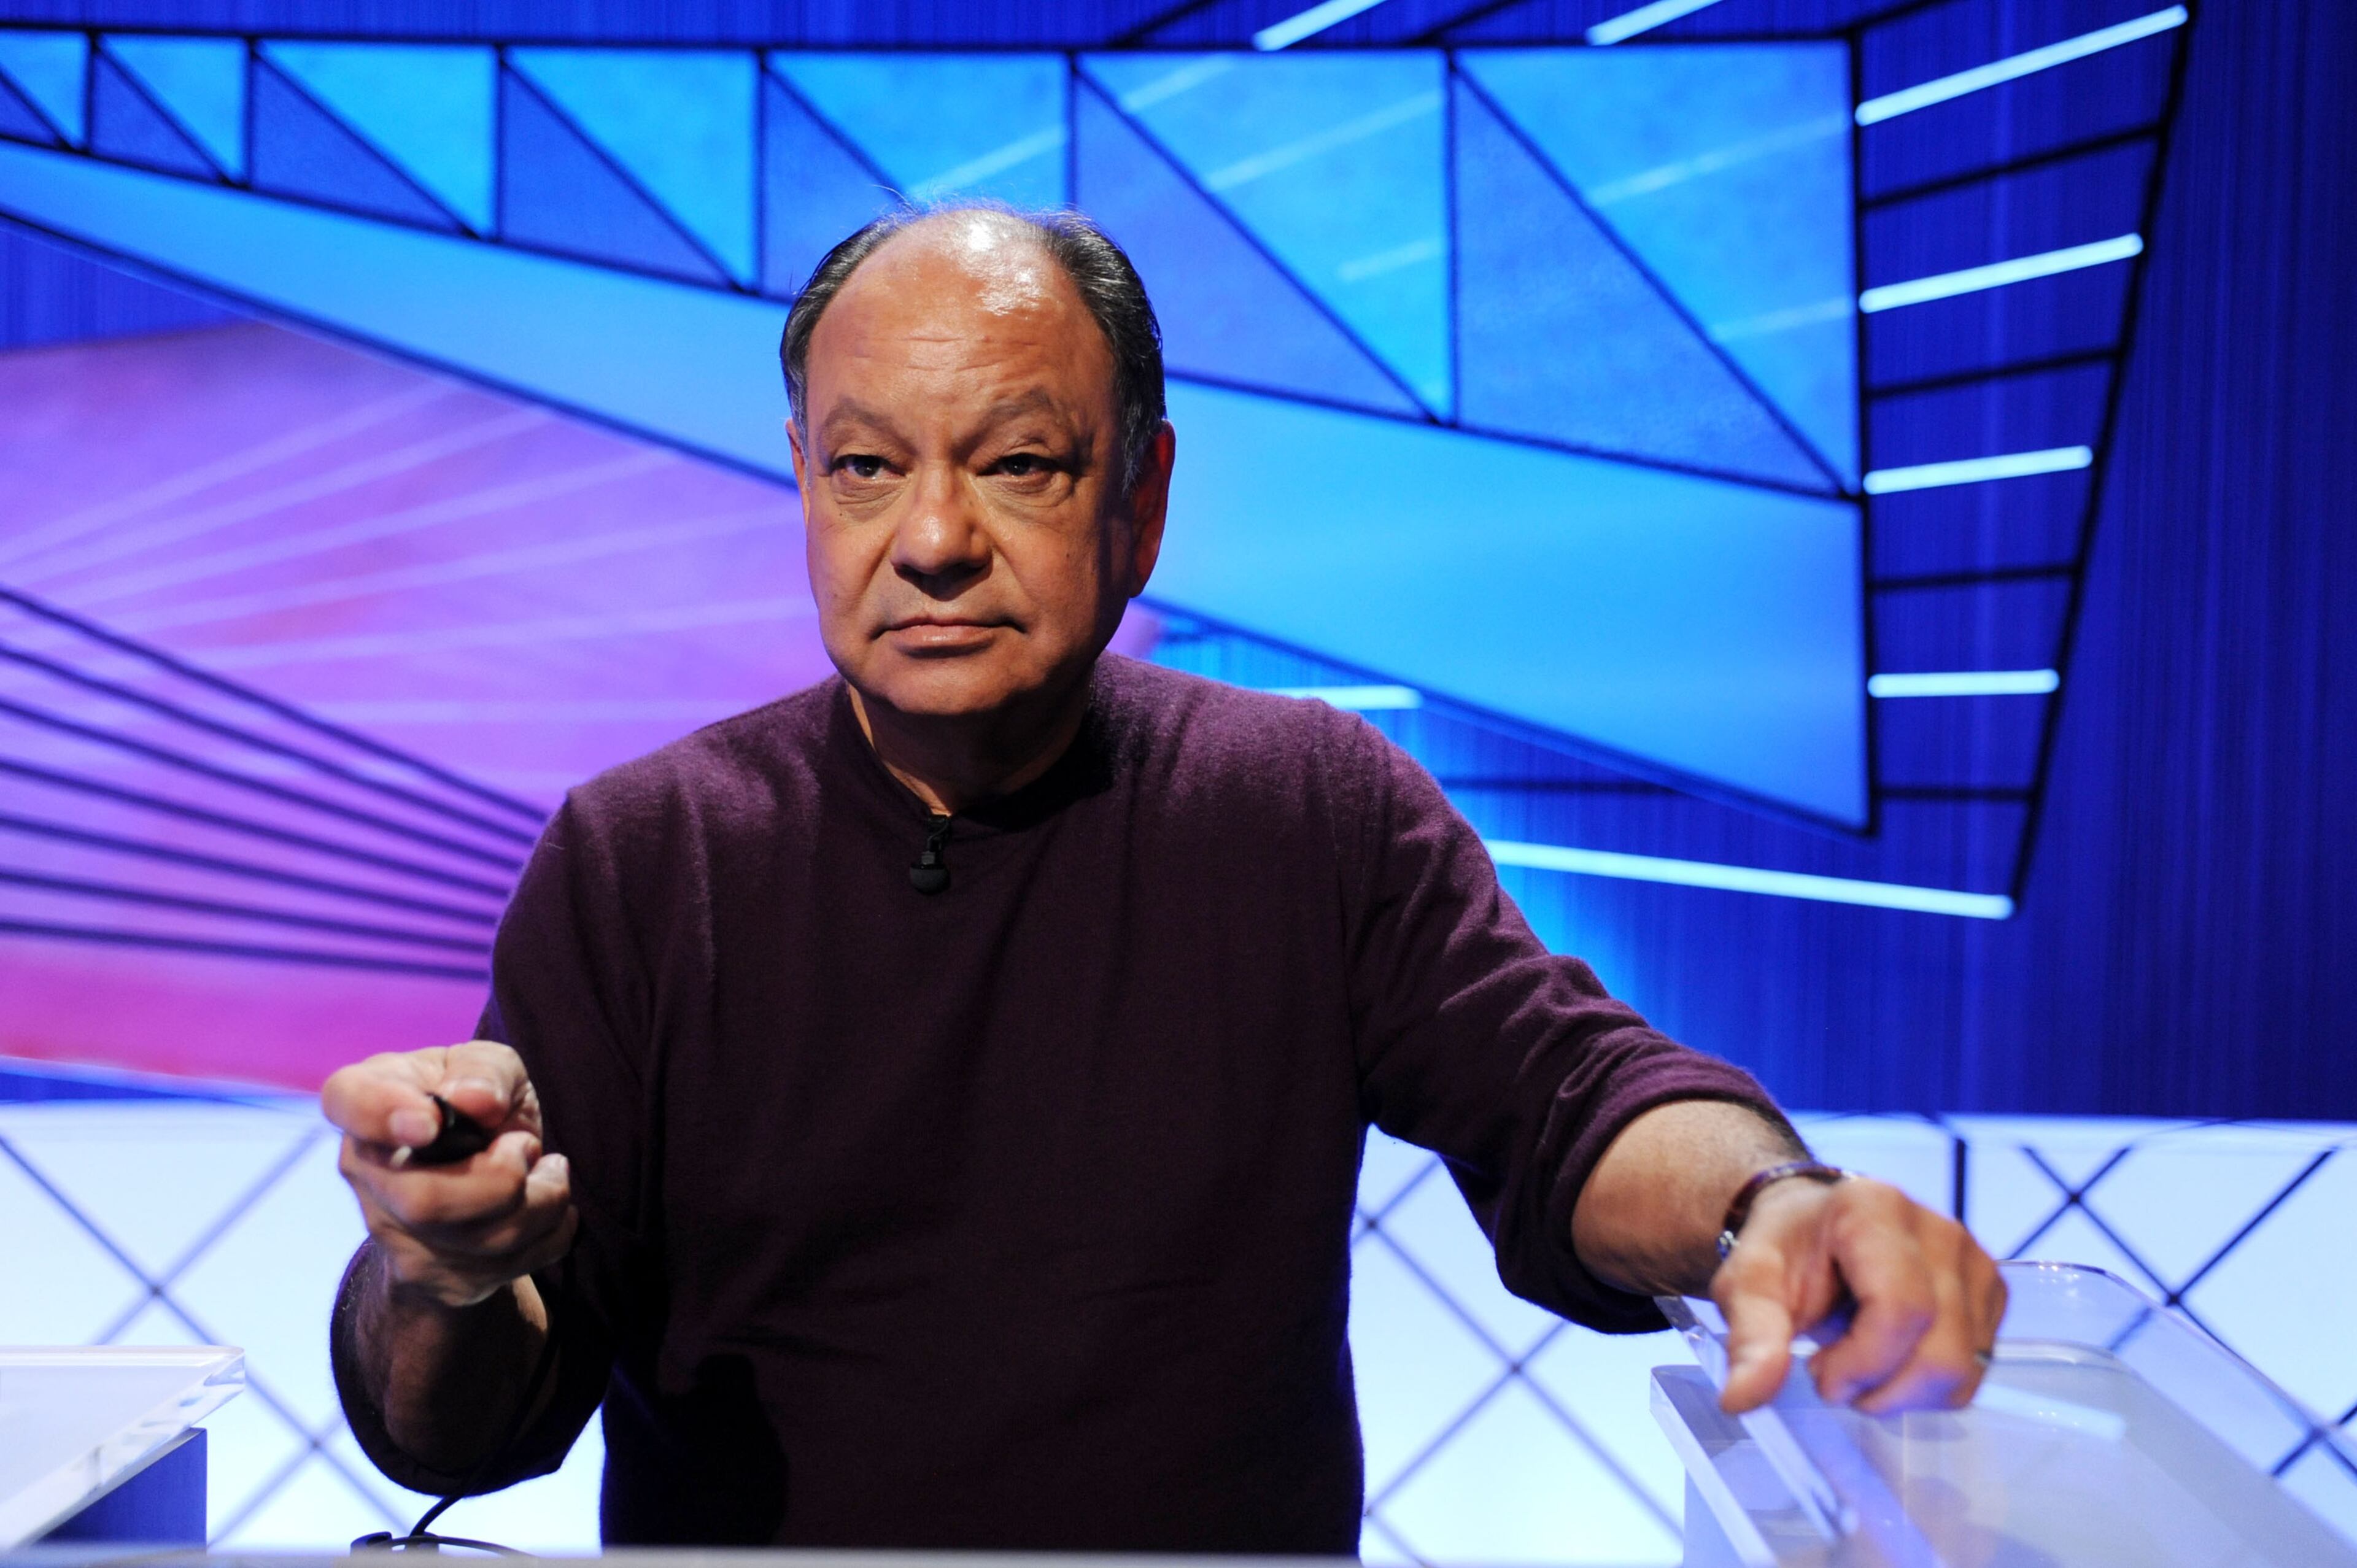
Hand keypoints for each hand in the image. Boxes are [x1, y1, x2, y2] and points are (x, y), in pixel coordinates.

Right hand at [322, 1041, 576, 1308]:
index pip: (348, 1101)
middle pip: (425, 1201)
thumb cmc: (478, 1100)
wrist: (482, 1172)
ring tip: (548, 1170)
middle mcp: (364, 1169)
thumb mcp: (489, 1065)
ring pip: (481, 1241)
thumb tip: (475, 1099)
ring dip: (544, 1201)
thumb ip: (483, 1071)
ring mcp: (392, 1233)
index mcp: (363, 1095)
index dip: (383, 1114)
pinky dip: (552, 1231)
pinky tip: (545, 1202)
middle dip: (504, 1177)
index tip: (432, 1122)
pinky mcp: (433, 1277)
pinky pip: (510, 1265)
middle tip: (527, 1146)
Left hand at [1712, 1175, 2004, 1415]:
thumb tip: (1741, 1399)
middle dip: (1881, 1388)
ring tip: (1858, 1364)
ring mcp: (1975, 1259)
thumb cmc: (1784, 1253)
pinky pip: (1975, 1369)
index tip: (1818, 1372)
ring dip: (1903, 1392)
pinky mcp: (1990, 1291)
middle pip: (1942, 1351)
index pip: (1900, 1310)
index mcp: (1875, 1209)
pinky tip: (1890, 1359)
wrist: (1814, 1229)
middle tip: (1833, 1374)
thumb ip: (1750, 1338)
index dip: (1863, 1364)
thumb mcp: (1747, 1287)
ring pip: (1964, 1368)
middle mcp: (1939, 1229)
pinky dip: (1927, 1386)